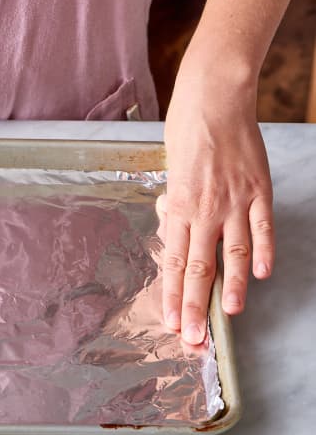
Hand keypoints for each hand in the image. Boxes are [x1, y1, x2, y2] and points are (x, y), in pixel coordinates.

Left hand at [161, 71, 273, 344]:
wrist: (213, 98)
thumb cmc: (185, 133)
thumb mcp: (170, 173)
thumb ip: (175, 207)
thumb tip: (174, 232)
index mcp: (178, 207)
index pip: (175, 262)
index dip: (173, 295)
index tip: (172, 321)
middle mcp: (204, 210)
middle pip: (199, 267)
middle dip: (195, 305)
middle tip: (193, 335)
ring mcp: (234, 201)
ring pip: (232, 254)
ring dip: (230, 287)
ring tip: (228, 315)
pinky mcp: (259, 189)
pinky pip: (262, 228)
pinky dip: (263, 252)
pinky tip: (261, 275)